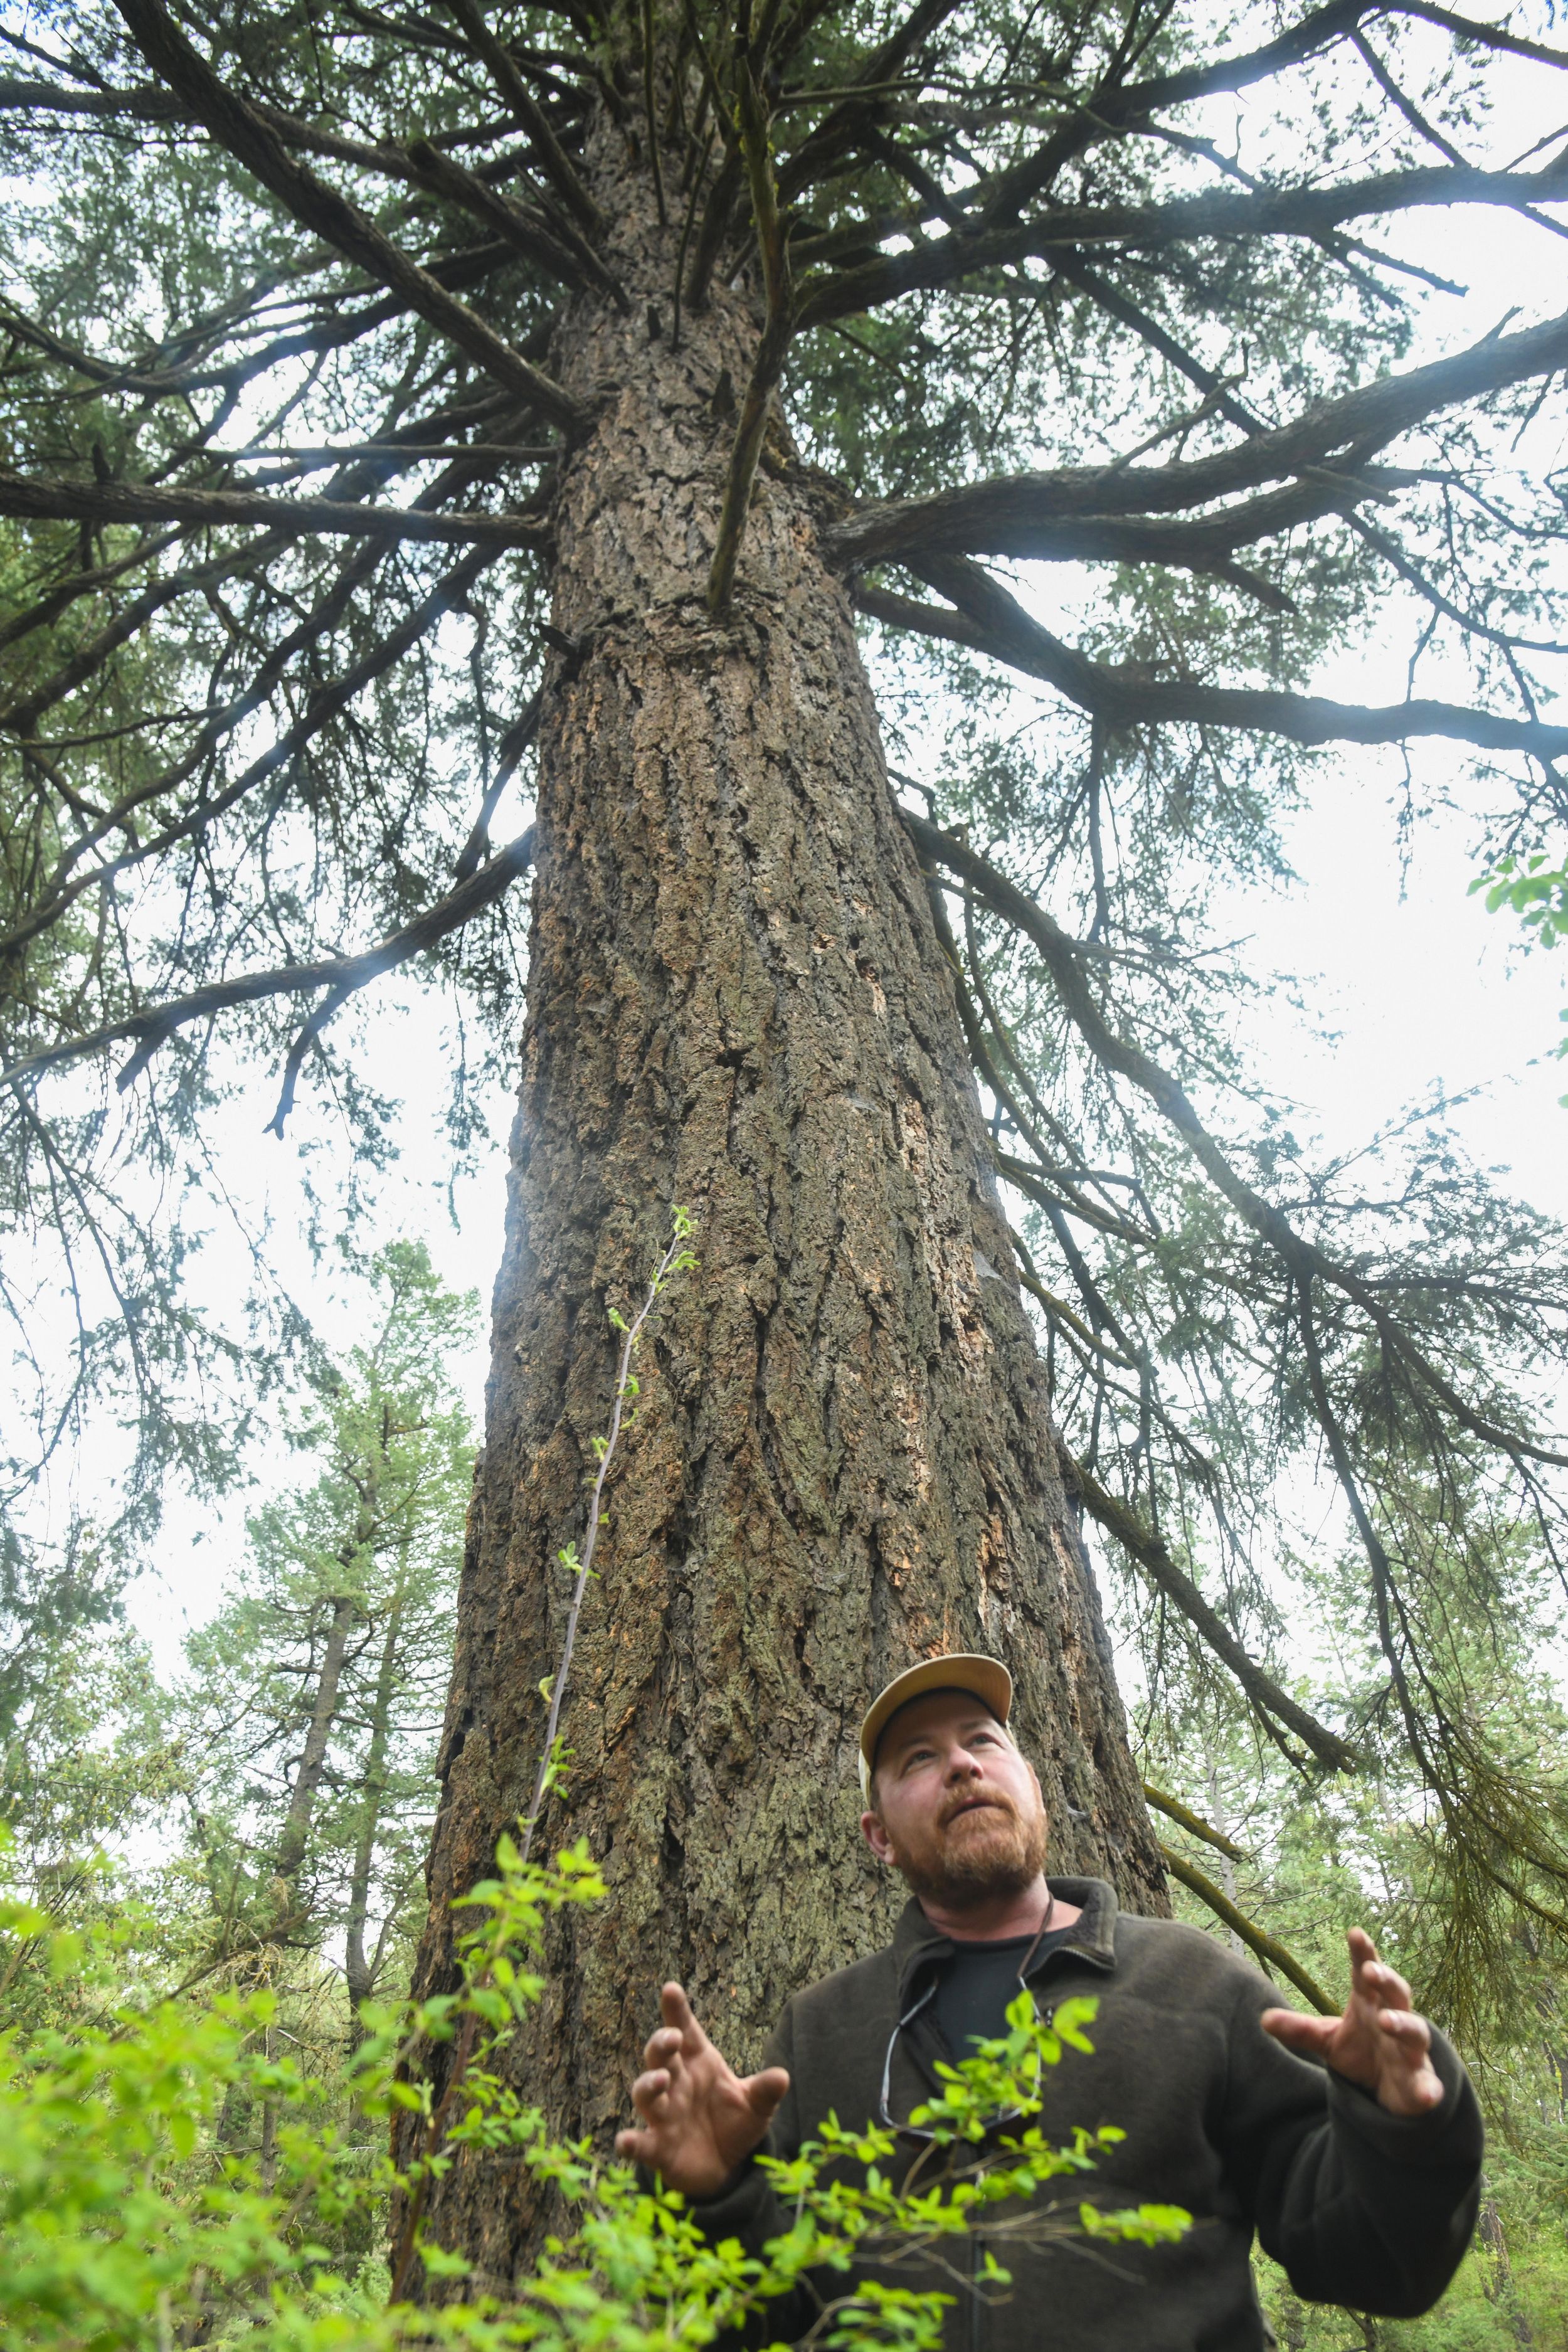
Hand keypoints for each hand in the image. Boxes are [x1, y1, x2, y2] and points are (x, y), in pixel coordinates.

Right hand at [614, 1981, 789, 2195]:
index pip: (685, 2029)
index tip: (671, 1989)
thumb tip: (783, 2077)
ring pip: (646, 2094)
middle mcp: (677, 2084)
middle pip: (660, 2056)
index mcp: (699, 2063)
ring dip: (649, 2085)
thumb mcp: (756, 2106)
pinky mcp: (659, 2149)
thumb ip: (765, 2091)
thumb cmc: (736, 2123)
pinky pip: (641, 2145)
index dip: (676, 2010)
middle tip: (672, 2037)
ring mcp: (665, 2116)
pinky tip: (624, 2142)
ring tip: (661, 2080)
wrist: (727, 2167)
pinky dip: (631, 2143)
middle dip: (662, 2044)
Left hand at [1261, 1927, 1443, 2116]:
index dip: (1363, 1953)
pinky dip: (1429, 2089)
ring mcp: (1410, 2052)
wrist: (1387, 2091)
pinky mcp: (1420, 2084)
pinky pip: (1428, 2085)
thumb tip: (1264, 2019)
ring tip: (1387, 2022)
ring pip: (1415, 2033)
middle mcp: (1393, 2020)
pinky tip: (1428, 2094)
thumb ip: (1300, 2030)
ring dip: (1404, 2025)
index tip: (1355, 1933)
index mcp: (1370, 2003)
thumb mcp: (1327, 2039)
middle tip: (1371, 1971)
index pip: (1366, 1973)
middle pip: (1396, 1994)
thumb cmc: (1360, 2051)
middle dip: (1387, 1980)